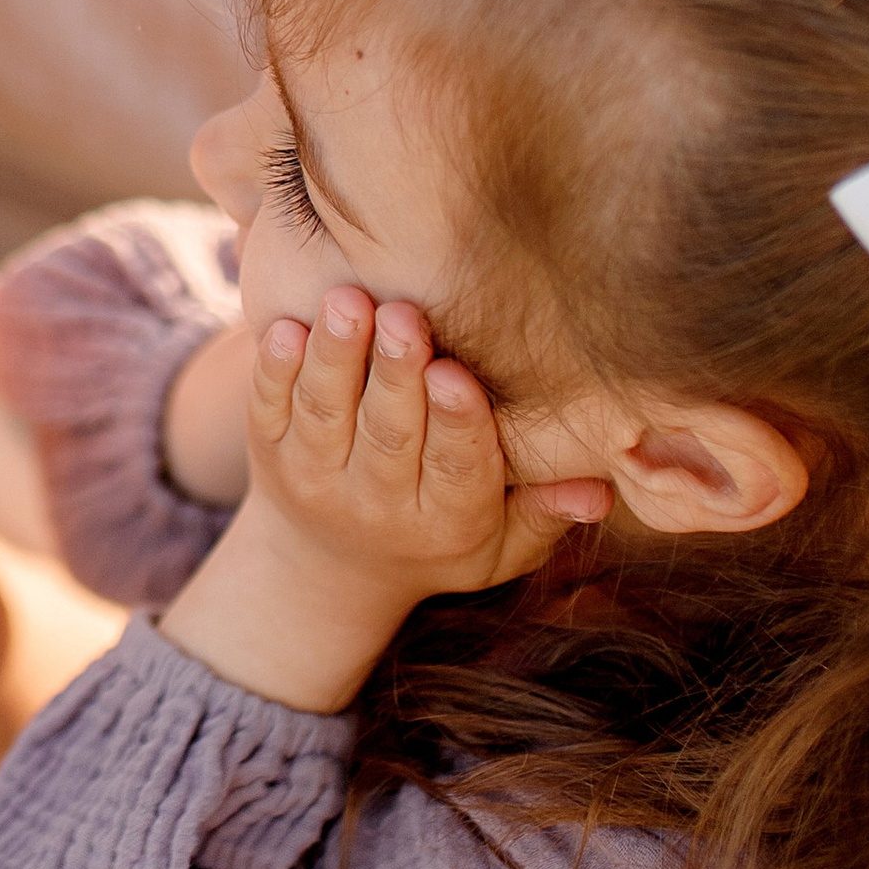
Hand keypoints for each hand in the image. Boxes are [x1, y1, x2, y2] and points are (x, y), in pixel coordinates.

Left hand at [163, 290, 608, 711]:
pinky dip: (275, 370)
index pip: (457, 472)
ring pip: (325, 415)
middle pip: (387, 436)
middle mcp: (376, 506)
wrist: (332, 566)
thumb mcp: (502, 545)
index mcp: (446, 523)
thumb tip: (599, 491)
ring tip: (347, 301)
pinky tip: (285, 327)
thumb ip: (545, 512)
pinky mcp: (270, 452)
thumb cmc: (441, 535)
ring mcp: (316, 478)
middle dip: (395, 375)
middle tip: (402, 315)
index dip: (457, 425)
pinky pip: (269, 409)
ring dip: (335, 357)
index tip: (456, 376)